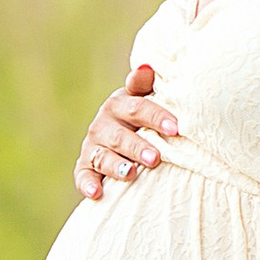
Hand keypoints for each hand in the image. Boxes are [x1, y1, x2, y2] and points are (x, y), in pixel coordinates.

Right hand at [75, 61, 179, 202]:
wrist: (120, 134)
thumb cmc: (140, 116)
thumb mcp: (143, 98)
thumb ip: (144, 85)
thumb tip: (147, 67)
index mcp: (119, 104)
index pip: (137, 108)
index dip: (156, 117)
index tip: (175, 129)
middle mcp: (103, 124)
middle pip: (120, 136)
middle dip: (137, 147)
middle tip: (155, 158)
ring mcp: (93, 146)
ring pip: (103, 157)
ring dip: (117, 166)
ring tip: (132, 174)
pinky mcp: (85, 166)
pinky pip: (83, 175)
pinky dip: (87, 184)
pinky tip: (97, 193)